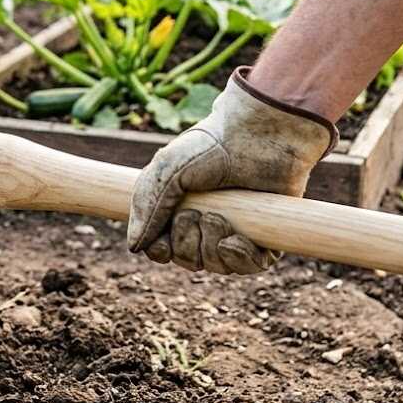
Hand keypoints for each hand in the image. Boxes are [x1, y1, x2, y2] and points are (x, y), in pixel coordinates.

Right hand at [127, 67, 337, 274]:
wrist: (255, 135)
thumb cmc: (209, 148)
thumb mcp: (165, 172)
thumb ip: (145, 208)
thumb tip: (134, 247)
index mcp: (182, 209)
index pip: (166, 249)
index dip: (162, 252)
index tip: (162, 245)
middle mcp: (209, 224)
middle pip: (190, 261)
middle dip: (187, 244)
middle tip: (195, 214)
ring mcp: (239, 230)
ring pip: (218, 266)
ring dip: (211, 248)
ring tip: (217, 218)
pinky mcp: (267, 235)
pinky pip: (250, 266)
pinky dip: (239, 258)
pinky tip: (234, 239)